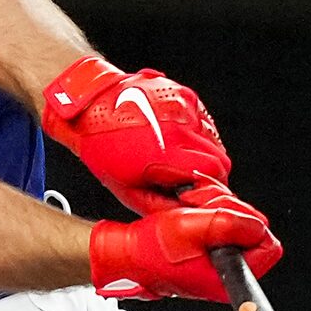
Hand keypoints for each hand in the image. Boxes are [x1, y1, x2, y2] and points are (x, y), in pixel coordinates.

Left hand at [41, 56, 231, 213]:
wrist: (89, 106)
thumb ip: (160, 204)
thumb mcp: (127, 189)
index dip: (210, 187)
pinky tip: (178, 140)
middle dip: (210, 173)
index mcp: (167, 151)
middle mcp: (180, 126)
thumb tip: (186, 214)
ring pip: (214, 139)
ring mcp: (185, 107)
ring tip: (181, 158)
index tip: (198, 193)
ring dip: (205, 153)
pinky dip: (198, 135)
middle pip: (220, 158)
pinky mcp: (185, 95)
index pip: (214, 173)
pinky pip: (204, 121)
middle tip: (191, 180)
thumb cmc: (103, 148)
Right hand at [88, 181, 281, 300]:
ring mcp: (216, 265)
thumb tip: (258, 225)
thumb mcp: (193, 227)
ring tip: (192, 210)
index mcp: (226, 277)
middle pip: (253, 233)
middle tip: (203, 210)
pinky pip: (221, 228)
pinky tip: (191, 213)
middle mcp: (224, 275)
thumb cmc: (151, 248)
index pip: (269, 248)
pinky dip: (208, 214)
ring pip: (237, 226)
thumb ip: (231, 224)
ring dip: (216, 209)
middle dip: (230, 212)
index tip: (229, 216)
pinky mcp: (206, 255)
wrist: (126, 253)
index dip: (252, 224)